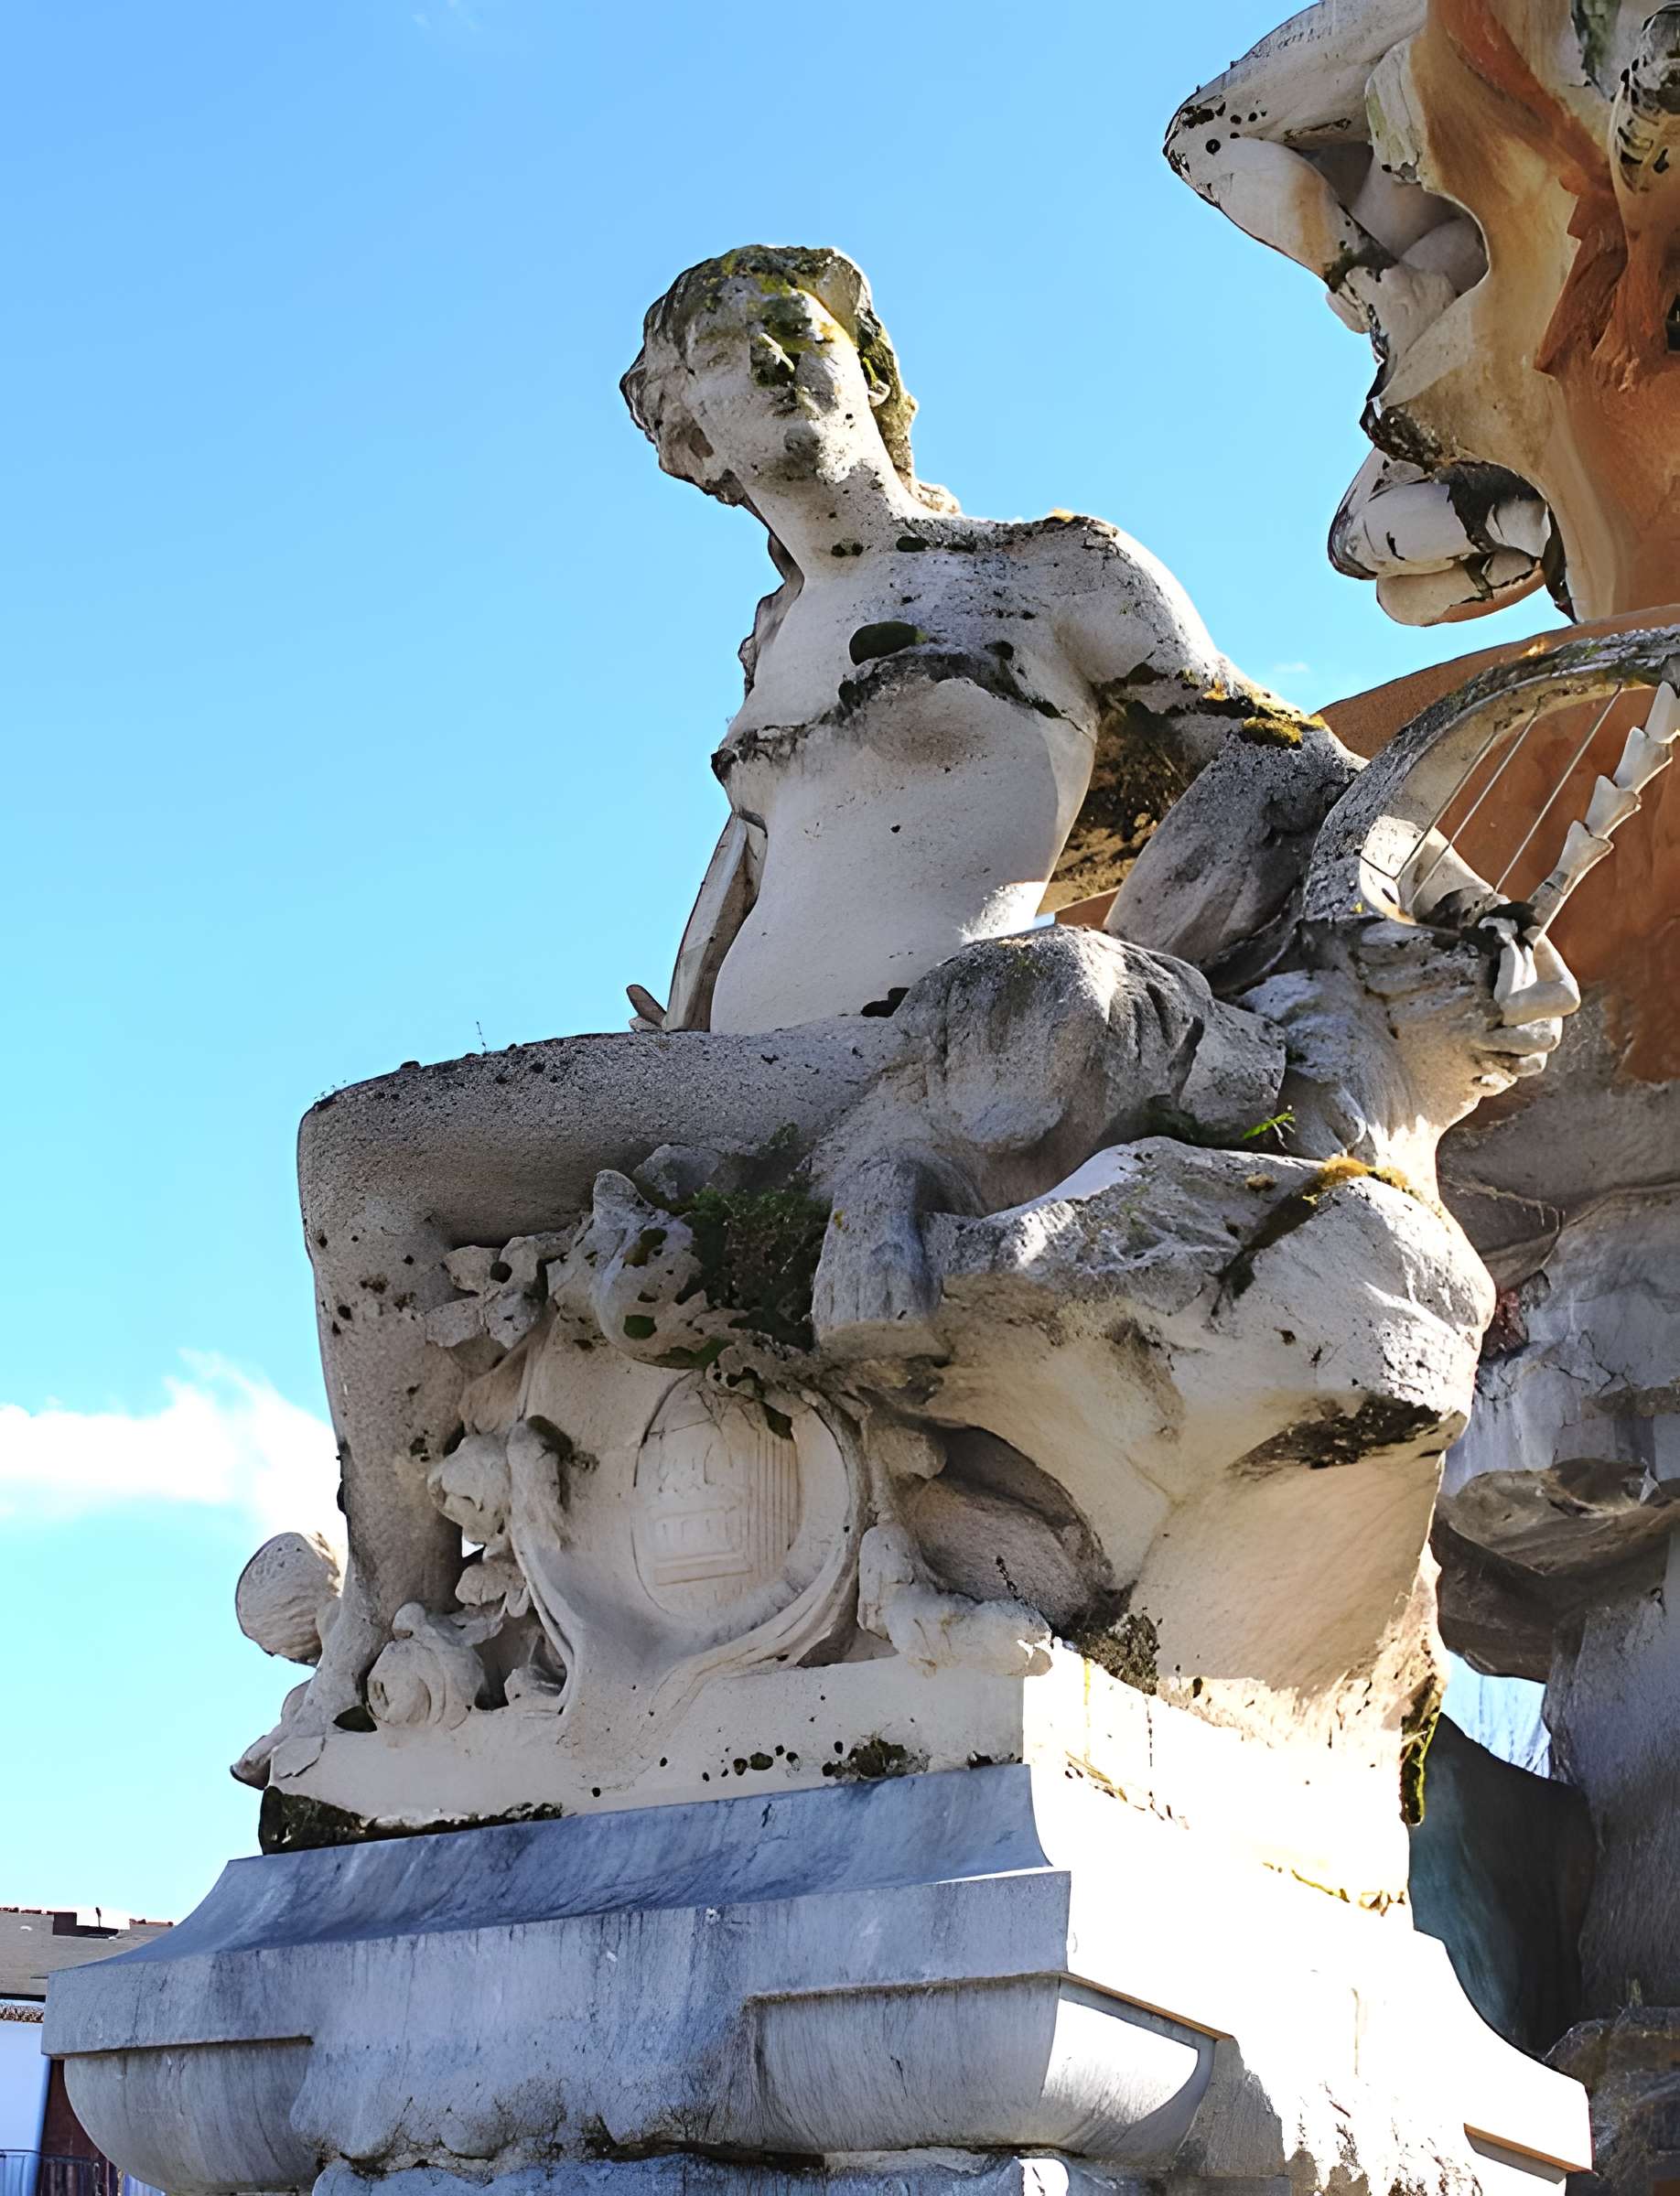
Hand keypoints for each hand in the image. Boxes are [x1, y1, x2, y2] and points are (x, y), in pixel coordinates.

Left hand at [1351, 915, 1577, 1088]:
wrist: (1472, 962)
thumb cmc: (1489, 939)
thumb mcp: (1501, 926)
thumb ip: (1509, 926)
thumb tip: (1500, 927)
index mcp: (1556, 984)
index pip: (1563, 999)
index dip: (1533, 1004)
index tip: (1501, 1004)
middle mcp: (1549, 1016)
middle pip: (1548, 1039)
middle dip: (1515, 1039)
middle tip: (1484, 1034)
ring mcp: (1532, 1042)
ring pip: (1532, 1065)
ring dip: (1507, 1062)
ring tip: (1479, 1053)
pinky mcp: (1509, 1060)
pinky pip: (1509, 1080)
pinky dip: (1493, 1081)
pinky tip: (1474, 1077)